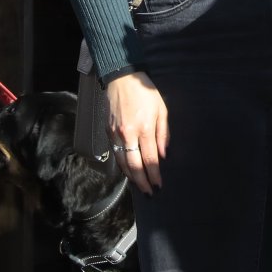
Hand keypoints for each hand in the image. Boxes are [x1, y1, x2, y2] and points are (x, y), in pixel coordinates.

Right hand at [105, 72, 168, 192]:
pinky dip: (122, 164)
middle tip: (148, 192)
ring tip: (139, 184)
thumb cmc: (145, 93)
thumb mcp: (161, 110)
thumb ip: (163, 134)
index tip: (158, 185)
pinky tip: (128, 169)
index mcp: (144, 128)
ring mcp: (116, 134)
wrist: (122, 79)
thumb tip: (163, 155)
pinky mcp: (108, 132)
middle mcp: (128, 134)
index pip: (150, 158)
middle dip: (142, 181)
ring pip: (122, 162)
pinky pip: (115, 153)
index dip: (154, 174)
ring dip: (131, 176)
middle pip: (134, 165)